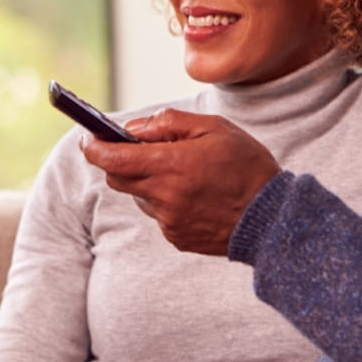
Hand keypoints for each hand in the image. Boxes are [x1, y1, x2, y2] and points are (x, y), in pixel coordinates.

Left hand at [81, 108, 280, 254]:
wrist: (274, 218)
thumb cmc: (247, 166)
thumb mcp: (214, 128)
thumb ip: (168, 123)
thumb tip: (132, 128)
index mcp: (172, 165)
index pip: (113, 159)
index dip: (94, 148)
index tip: (87, 139)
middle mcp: (164, 196)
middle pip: (118, 179)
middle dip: (119, 162)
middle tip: (137, 149)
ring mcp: (169, 221)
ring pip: (139, 197)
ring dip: (147, 182)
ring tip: (182, 173)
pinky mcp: (176, 238)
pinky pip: (158, 215)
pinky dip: (165, 201)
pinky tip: (194, 195)